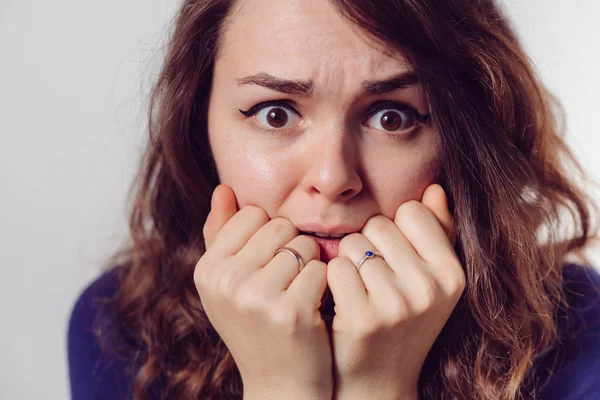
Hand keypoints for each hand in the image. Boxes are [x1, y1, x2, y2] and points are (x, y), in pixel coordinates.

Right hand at [194, 185, 332, 399]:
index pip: (253, 214)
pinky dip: (323, 285)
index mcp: (207, 269)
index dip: (270, 238)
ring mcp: (255, 297)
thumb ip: (222, 234)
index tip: (268, 268)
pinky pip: (320, 269)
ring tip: (298, 296)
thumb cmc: (257, 325)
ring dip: (310, 267)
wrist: (280, 384)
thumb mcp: (229, 283)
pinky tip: (312, 309)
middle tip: (286, 285)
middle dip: (292, 250)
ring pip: (303, 245)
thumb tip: (223, 187)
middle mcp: (225, 281)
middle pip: (280, 226)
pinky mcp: (290, 311)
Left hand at [327, 184, 464, 399]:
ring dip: (348, 262)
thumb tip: (435, 188)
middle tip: (373, 280)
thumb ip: (437, 233)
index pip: (411, 211)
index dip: (394, 231)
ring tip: (360, 292)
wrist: (378, 382)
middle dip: (369, 245)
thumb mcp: (430, 281)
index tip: (393, 259)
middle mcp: (430, 289)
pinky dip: (332, 279)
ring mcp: (397, 305)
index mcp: (452, 274)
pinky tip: (342, 301)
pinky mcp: (363, 318)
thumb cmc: (402, 322)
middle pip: (378, 224)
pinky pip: (335, 266)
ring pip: (353, 244)